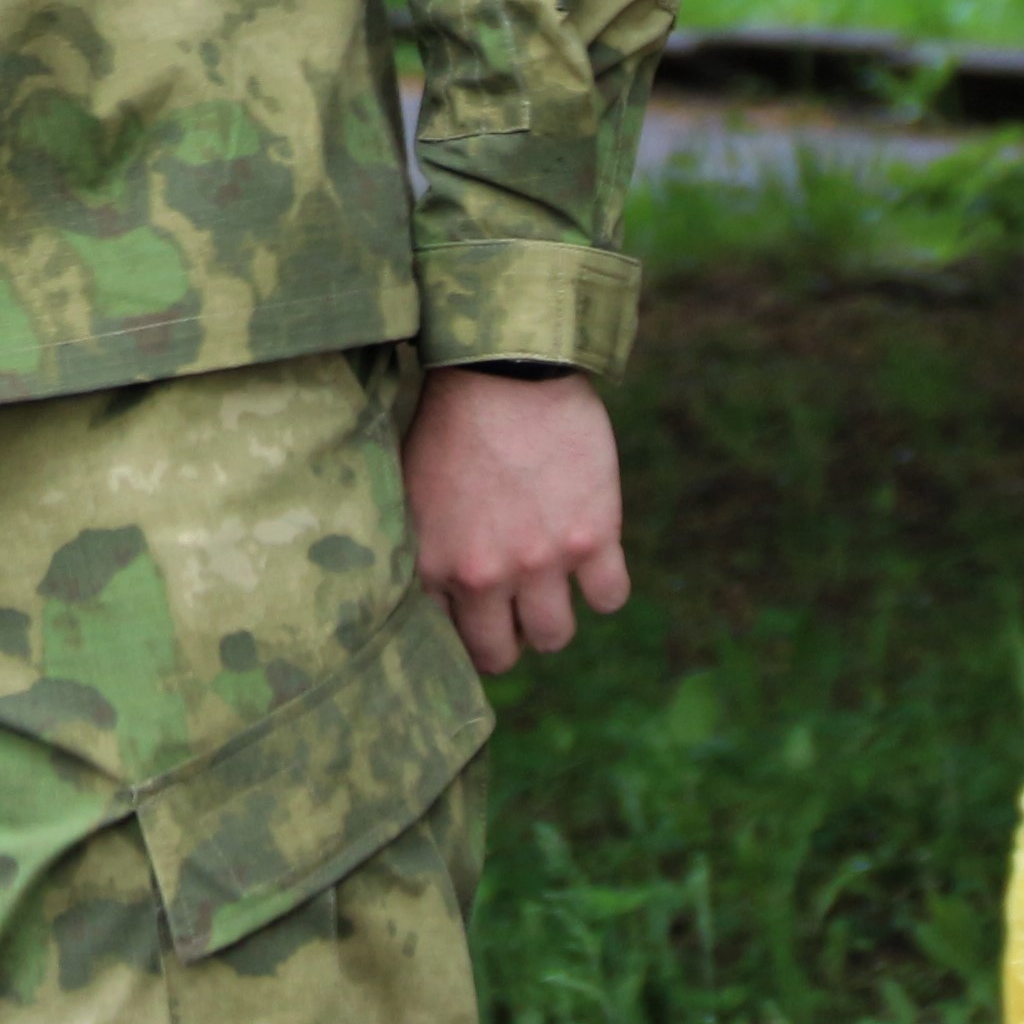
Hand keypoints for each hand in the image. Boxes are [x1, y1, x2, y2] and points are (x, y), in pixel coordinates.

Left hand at [405, 363, 631, 672]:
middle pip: (503, 654)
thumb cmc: (451, 423)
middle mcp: (486, 574)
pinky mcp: (593, 537)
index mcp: (436, 565)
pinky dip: (604, 587)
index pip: (451, 641)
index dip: (466, 632)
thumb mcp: (413, 494)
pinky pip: (610, 598)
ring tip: (552, 582)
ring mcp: (543, 560)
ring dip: (555, 616)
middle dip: (509, 637)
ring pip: (556, 635)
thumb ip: (424, 552)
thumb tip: (435, 598)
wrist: (504, 369)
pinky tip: (591, 559)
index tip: (477, 620)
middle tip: (516, 609)